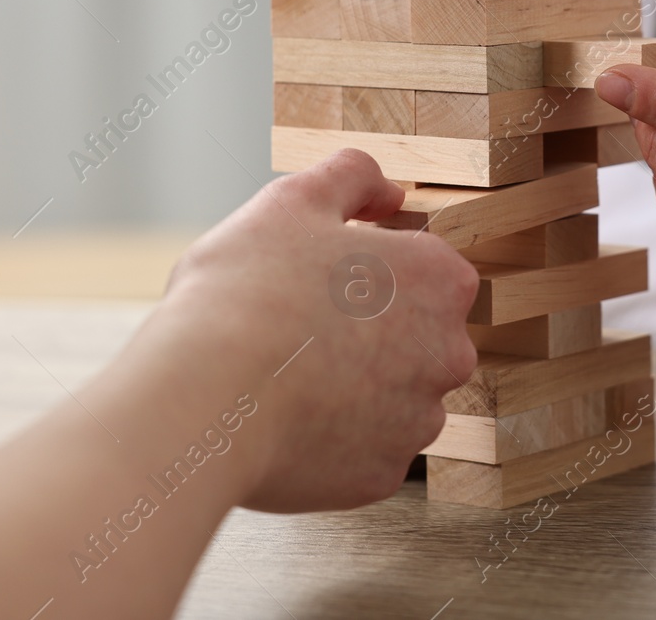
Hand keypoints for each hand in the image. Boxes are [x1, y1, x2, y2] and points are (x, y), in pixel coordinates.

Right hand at [160, 149, 478, 511]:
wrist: (206, 395)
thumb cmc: (248, 292)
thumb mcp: (294, 200)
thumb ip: (353, 178)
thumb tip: (387, 191)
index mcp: (441, 280)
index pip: (423, 269)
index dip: (369, 271)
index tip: (322, 279)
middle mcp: (449, 353)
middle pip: (414, 337)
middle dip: (369, 333)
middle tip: (299, 327)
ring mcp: (418, 421)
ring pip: (391, 397)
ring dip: (352, 387)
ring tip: (286, 375)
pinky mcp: (381, 476)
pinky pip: (362, 451)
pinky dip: (331, 439)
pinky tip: (285, 419)